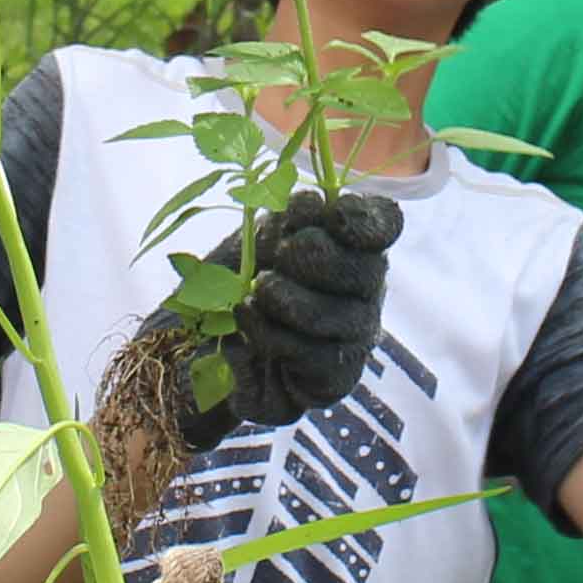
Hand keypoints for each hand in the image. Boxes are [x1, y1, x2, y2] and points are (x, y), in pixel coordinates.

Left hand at [177, 189, 404, 448]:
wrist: (199, 346)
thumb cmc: (234, 281)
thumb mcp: (256, 236)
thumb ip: (288, 217)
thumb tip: (314, 201)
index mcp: (350, 245)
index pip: (383, 225)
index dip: (363, 218)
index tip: (330, 214)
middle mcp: (362, 291)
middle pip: (367, 269)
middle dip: (316, 256)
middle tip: (281, 256)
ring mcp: (353, 339)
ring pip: (341, 317)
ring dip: (290, 298)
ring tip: (258, 291)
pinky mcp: (334, 380)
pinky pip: (312, 356)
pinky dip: (269, 331)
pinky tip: (246, 318)